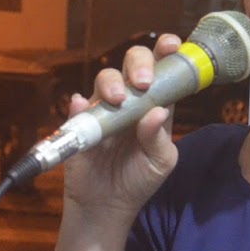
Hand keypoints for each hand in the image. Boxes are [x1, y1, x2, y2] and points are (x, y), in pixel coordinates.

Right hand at [60, 32, 181, 220]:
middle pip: (132, 63)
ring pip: (105, 78)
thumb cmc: (140, 180)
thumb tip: (158, 111)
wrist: (107, 205)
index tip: (172, 45)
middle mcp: (131, 100)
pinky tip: (82, 106)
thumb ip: (159, 137)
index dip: (167, 53)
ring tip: (118, 100)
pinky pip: (78, 106)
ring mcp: (104, 108)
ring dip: (112, 82)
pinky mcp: (81, 122)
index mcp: (156, 104)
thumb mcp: (160, 163)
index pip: (164, 71)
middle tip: (143, 82)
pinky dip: (80, 104)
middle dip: (139, 64)